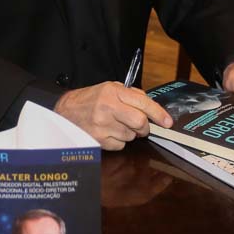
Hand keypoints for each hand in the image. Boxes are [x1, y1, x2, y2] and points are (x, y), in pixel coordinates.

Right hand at [54, 81, 172, 150]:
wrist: (65, 112)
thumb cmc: (89, 99)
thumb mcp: (109, 88)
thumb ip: (130, 94)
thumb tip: (149, 105)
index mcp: (113, 92)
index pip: (143, 103)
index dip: (158, 113)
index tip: (168, 121)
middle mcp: (108, 108)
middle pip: (140, 123)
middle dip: (145, 127)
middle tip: (141, 125)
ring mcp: (102, 126)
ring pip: (131, 136)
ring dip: (130, 133)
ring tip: (117, 124)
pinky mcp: (99, 140)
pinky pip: (120, 145)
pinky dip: (119, 140)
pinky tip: (109, 132)